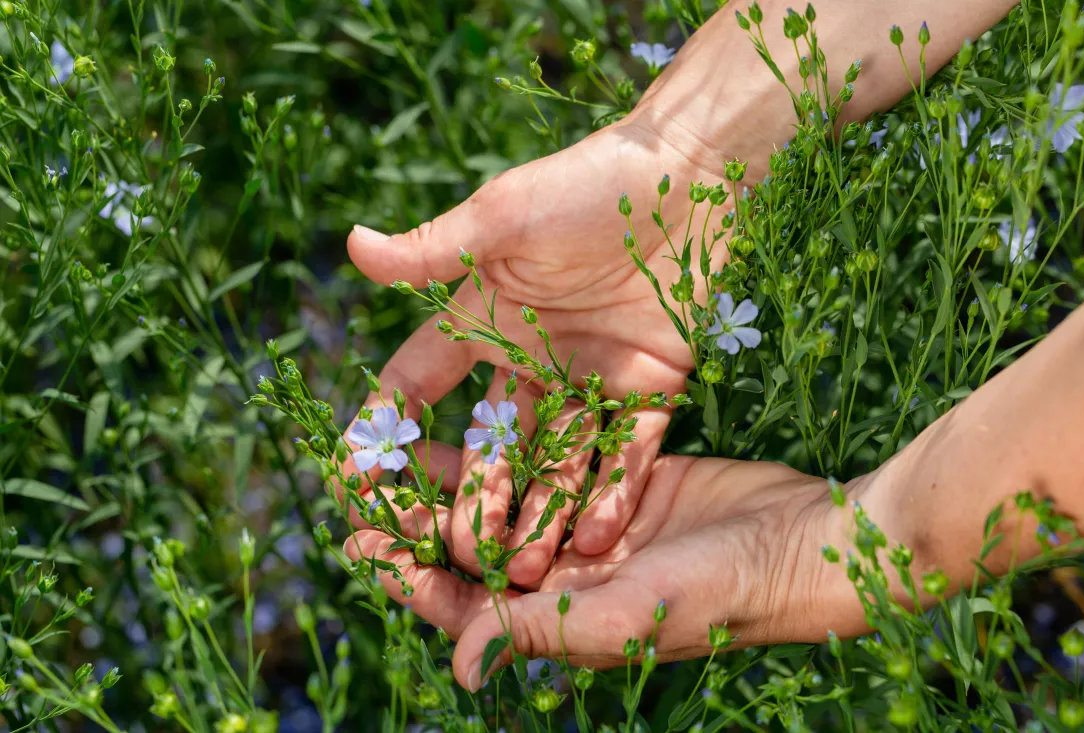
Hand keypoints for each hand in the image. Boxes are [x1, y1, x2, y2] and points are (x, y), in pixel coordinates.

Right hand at [342, 95, 738, 584]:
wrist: (689, 176)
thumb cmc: (586, 185)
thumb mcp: (504, 217)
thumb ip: (435, 249)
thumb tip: (351, 245)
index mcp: (486, 320)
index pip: (421, 381)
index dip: (385, 425)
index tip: (352, 476)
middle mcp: (533, 359)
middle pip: (493, 440)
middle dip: (472, 496)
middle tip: (456, 550)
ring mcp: (592, 379)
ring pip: (558, 459)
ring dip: (543, 512)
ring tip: (527, 567)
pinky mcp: (651, 386)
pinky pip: (628, 448)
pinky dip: (614, 490)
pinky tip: (597, 536)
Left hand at [344, 453, 863, 690]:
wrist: (793, 542)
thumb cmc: (709, 594)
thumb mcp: (616, 614)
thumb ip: (534, 631)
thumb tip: (456, 666)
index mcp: (556, 618)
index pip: (464, 604)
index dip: (410, 576)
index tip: (360, 543)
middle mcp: (564, 575)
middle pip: (474, 547)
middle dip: (420, 520)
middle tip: (364, 483)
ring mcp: (589, 525)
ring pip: (507, 498)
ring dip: (456, 476)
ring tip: (404, 443)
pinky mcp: (616, 478)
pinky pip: (552, 461)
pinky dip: (515, 442)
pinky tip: (478, 413)